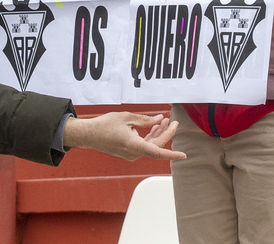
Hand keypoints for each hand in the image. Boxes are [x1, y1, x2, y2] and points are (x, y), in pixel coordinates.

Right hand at [62, 113, 185, 160]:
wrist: (89, 134)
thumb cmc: (105, 125)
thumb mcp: (126, 117)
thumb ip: (145, 120)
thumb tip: (159, 119)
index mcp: (134, 146)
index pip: (158, 152)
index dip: (172, 154)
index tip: (184, 155)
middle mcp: (133, 153)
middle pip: (156, 146)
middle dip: (166, 134)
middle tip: (173, 121)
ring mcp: (131, 154)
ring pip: (150, 146)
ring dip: (158, 134)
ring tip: (164, 120)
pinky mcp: (128, 152)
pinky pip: (143, 146)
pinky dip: (150, 137)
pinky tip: (154, 126)